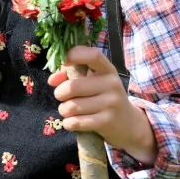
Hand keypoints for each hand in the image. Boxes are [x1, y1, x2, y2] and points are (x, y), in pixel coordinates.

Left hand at [48, 46, 156, 165]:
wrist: (127, 122)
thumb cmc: (102, 96)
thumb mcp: (92, 81)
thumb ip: (70, 74)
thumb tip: (52, 80)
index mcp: (107, 69)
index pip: (92, 55)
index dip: (74, 55)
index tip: (63, 62)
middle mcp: (112, 84)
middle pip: (73, 87)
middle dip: (59, 93)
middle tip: (61, 96)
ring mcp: (111, 103)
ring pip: (72, 106)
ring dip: (63, 109)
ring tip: (68, 110)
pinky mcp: (107, 121)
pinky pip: (76, 122)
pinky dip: (68, 123)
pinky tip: (72, 121)